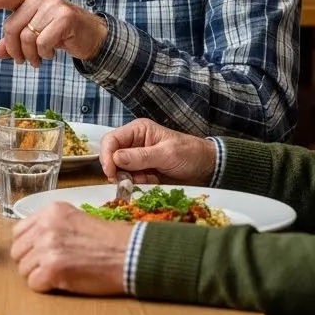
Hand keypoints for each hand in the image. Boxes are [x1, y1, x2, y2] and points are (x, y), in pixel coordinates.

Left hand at [0, 0, 108, 65]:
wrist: (90, 35)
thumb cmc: (57, 32)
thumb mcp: (34, 34)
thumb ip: (14, 40)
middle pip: (12, 27)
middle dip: (15, 50)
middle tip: (23, 61)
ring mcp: (53, 4)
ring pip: (26, 38)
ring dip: (30, 55)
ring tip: (38, 59)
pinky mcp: (65, 17)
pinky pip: (42, 43)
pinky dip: (45, 54)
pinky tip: (51, 54)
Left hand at [10, 201, 132, 294]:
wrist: (130, 254)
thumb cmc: (109, 241)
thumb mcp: (76, 219)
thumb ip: (52, 226)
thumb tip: (31, 241)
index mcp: (50, 211)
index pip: (18, 232)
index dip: (28, 247)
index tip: (41, 254)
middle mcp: (45, 226)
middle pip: (17, 251)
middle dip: (31, 262)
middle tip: (51, 267)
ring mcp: (47, 246)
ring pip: (23, 269)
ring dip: (39, 276)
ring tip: (61, 274)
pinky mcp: (52, 268)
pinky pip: (33, 284)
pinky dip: (46, 287)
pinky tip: (63, 282)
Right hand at [99, 118, 217, 185]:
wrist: (207, 168)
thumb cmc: (190, 153)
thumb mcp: (166, 154)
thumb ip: (141, 156)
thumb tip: (115, 159)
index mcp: (138, 130)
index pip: (111, 140)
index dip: (106, 156)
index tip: (110, 173)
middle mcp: (134, 143)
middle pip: (112, 155)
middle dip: (116, 170)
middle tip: (123, 182)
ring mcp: (138, 158)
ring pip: (120, 170)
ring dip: (128, 178)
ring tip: (147, 180)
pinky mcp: (143, 172)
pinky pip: (132, 179)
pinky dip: (137, 184)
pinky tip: (152, 182)